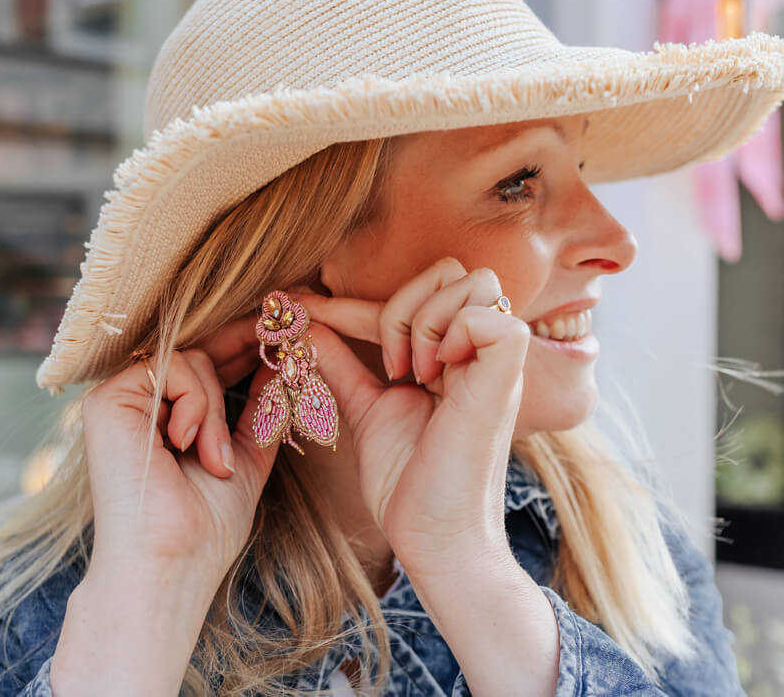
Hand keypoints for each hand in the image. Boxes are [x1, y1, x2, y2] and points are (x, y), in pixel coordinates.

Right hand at [81, 324, 280, 585]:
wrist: (171, 565)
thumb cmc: (205, 525)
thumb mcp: (245, 456)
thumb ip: (260, 410)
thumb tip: (282, 365)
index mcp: (163, 415)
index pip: (206, 365)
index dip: (244, 349)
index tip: (282, 339)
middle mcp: (137, 402)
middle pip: (199, 353)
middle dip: (244, 350)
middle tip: (284, 341)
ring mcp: (119, 399)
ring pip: (193, 361)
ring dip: (216, 409)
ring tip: (215, 460)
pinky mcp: (108, 401)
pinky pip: (174, 370)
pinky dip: (196, 407)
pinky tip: (188, 447)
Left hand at [289, 256, 529, 578]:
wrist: (432, 536)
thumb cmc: (408, 480)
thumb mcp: (368, 407)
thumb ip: (342, 364)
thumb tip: (306, 325)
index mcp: (455, 355)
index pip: (411, 297)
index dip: (351, 301)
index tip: (299, 307)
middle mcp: (481, 351)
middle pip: (454, 270)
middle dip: (404, 303)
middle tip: (389, 364)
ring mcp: (498, 362)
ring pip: (474, 281)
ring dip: (424, 318)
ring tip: (409, 372)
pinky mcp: (507, 378)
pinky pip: (491, 317)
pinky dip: (451, 333)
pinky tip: (432, 375)